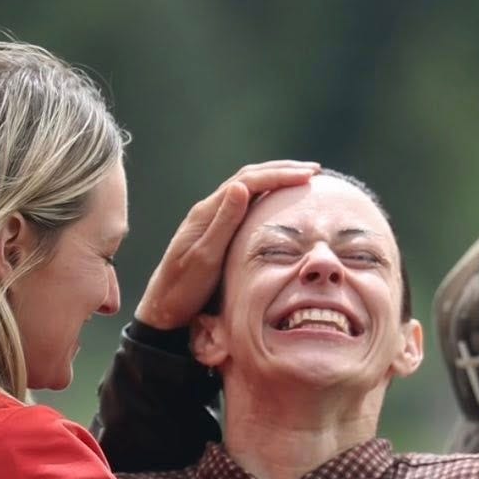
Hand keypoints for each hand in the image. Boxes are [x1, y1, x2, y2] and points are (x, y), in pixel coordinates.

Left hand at [134, 160, 319, 329]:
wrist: (163, 308)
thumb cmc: (183, 288)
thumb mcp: (205, 257)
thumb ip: (223, 223)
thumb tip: (240, 186)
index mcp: (207, 212)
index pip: (249, 182)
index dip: (280, 175)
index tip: (308, 176)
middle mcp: (209, 210)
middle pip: (249, 177)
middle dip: (282, 170)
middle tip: (314, 170)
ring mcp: (212, 219)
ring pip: (248, 187)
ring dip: (275, 178)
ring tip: (302, 178)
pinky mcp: (215, 231)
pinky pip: (245, 203)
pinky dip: (266, 194)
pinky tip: (279, 200)